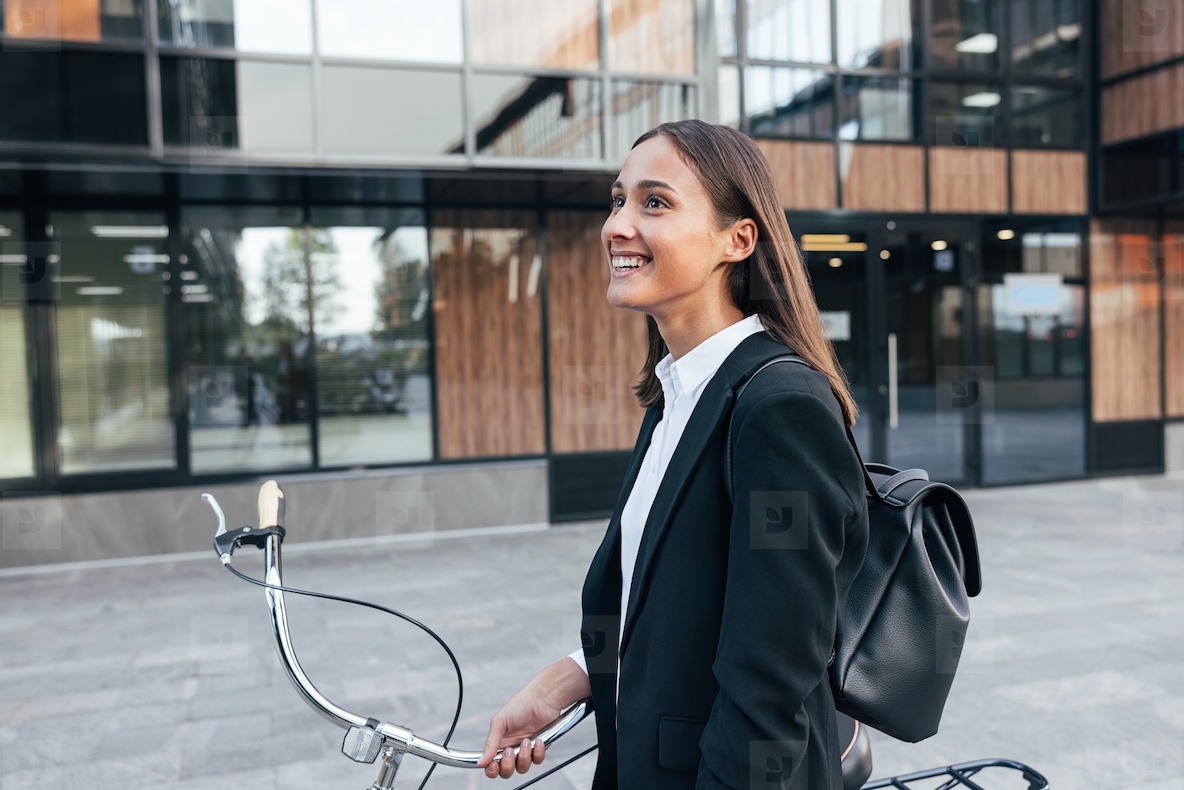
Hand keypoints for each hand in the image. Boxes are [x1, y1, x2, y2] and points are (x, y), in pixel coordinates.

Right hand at [478, 657, 590, 778]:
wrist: (542, 699)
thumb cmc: (520, 705)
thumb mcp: (500, 722)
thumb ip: (490, 743)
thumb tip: (480, 762)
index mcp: (499, 743)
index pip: (491, 764)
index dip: (492, 769)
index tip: (494, 765)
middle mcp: (511, 748)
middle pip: (506, 771)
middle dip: (508, 765)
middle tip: (510, 751)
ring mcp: (525, 750)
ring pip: (522, 768)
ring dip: (524, 756)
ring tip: (527, 741)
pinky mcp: (539, 748)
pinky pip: (537, 760)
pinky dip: (538, 752)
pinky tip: (538, 740)